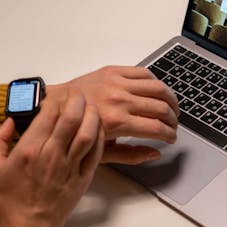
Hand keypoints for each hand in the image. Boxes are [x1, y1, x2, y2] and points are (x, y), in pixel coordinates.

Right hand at [0, 89, 103, 226]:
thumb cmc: (9, 200)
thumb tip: (10, 121)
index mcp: (29, 151)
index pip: (47, 116)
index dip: (55, 100)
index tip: (58, 94)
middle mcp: (52, 156)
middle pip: (71, 120)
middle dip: (77, 101)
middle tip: (79, 92)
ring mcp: (70, 167)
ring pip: (87, 134)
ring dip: (92, 116)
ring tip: (92, 105)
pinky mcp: (84, 178)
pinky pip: (96, 153)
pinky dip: (100, 137)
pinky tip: (99, 127)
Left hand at [47, 66, 178, 164]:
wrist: (53, 107)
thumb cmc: (74, 132)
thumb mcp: (101, 153)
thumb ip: (131, 155)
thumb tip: (155, 153)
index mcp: (117, 122)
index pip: (157, 128)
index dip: (170, 135)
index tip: (171, 138)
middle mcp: (119, 100)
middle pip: (161, 108)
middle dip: (173, 120)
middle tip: (173, 125)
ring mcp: (117, 84)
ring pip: (158, 88)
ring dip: (171, 99)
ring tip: (171, 108)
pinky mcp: (113, 71)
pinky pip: (144, 73)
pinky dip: (156, 82)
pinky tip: (157, 92)